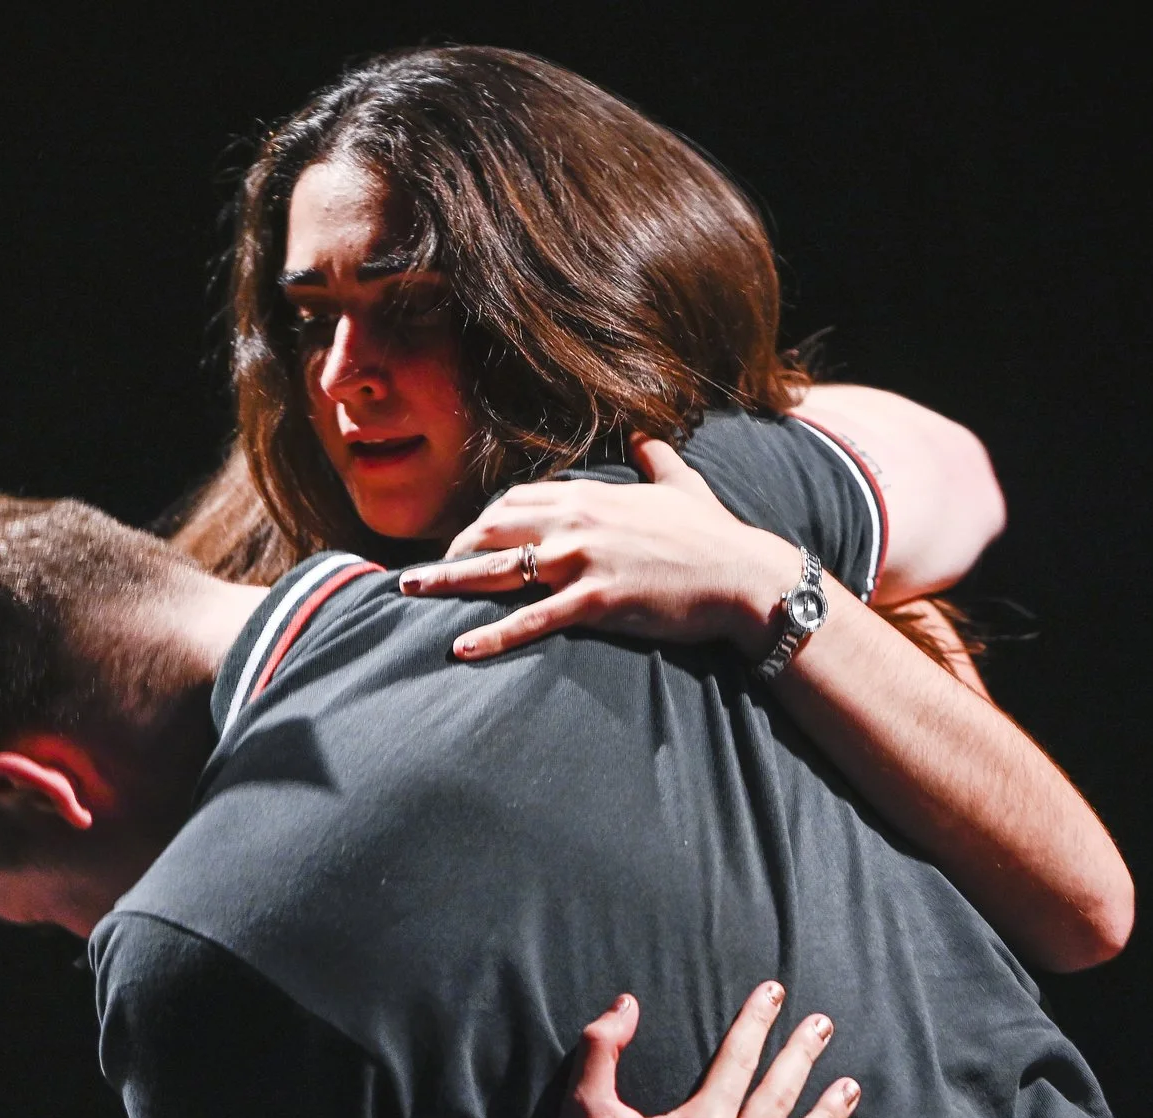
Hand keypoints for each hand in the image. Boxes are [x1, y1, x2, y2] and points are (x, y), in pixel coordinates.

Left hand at [398, 435, 800, 660]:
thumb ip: (655, 457)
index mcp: (591, 494)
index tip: (461, 541)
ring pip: (499, 570)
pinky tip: (461, 647)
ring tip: (408, 592)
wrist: (744, 576)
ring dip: (448, 580)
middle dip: (452, 549)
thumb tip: (646, 433)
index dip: (481, 521)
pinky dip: (493, 635)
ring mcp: (584, 561)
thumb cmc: (713, 533)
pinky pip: (532, 620)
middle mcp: (578, 521)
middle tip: (419, 572)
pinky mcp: (596, 601)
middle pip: (493, 529)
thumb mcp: (680, 484)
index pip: (514, 500)